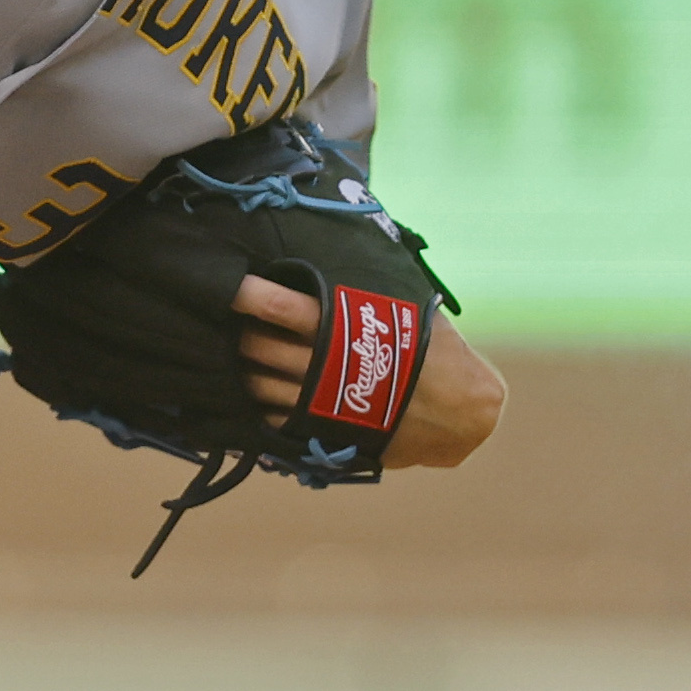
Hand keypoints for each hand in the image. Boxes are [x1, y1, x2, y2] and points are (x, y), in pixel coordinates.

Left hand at [233, 273, 505, 469]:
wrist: (463, 414)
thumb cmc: (437, 353)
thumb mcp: (405, 311)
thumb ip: (366, 295)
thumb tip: (351, 258)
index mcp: (341, 328)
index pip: (282, 306)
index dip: (250, 294)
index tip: (227, 285)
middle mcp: (323, 365)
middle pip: (260, 345)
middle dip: (244, 333)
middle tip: (239, 323)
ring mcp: (320, 403)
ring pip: (260, 384)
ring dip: (247, 369)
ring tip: (244, 356)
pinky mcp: (324, 432)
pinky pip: (275, 419)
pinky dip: (263, 406)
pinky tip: (262, 393)